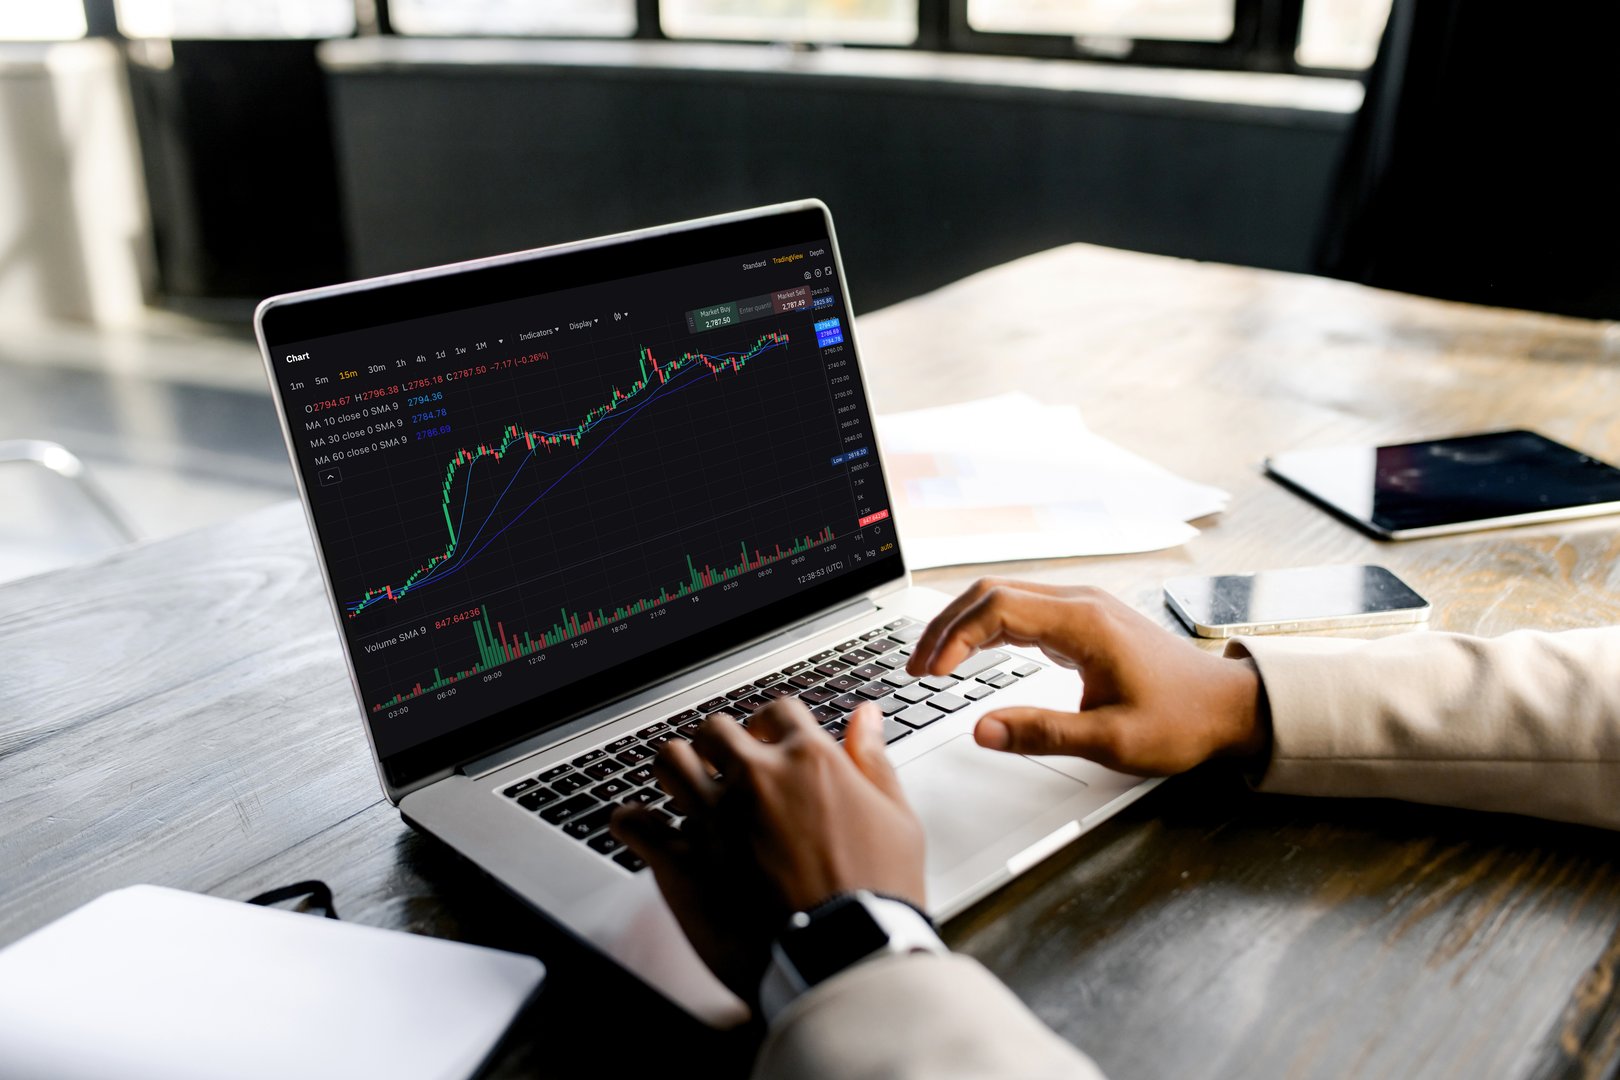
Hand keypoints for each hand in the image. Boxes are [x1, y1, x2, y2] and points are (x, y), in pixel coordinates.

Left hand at [610, 700, 924, 1003]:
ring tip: (686, 787)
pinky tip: (644, 826)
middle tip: (726, 767)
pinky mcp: (682, 862)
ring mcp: (714, 818)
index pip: (778, 708)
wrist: (843, 958)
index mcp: (808, 761)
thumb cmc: (876, 895)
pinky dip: (633, 821)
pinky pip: (634, 822)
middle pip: (716, 729)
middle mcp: (756, 779)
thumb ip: (873, 761)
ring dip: (676, 771)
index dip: (772, 721)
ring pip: (669, 760)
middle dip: (720, 745)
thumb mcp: (896, 819)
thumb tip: (864, 716)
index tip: (770, 737)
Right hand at [908, 580, 1267, 774]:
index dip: (953, 639)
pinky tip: (970, 655)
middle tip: (915, 668)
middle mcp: (1079, 603)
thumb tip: (981, 730)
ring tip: (932, 663)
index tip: (930, 675)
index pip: (996, 609)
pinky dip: (986, 629)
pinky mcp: (1083, 621)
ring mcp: (1081, 608)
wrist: (1228, 707)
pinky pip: (1021, 610)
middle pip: (990, 593)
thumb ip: (1042, 734)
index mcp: (1083, 623)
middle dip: (945, 627)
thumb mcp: (1111, 741)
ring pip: (1002, 597)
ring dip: (962, 624)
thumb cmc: (1181, 722)